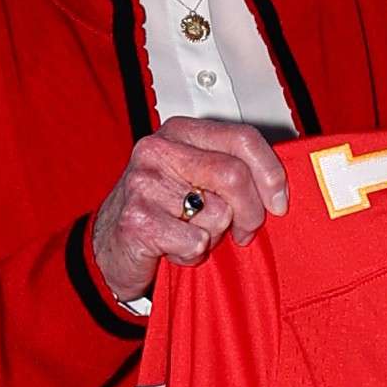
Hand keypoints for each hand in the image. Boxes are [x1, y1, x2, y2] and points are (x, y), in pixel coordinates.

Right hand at [89, 120, 290, 311]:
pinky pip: (195, 242)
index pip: (242, 138)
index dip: (270, 173)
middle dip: (251, 212)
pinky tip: (172, 248)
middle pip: (233, 175)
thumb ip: (231, 170)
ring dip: (214, 236)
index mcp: (180, 131)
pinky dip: (191, 254)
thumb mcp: (196, 178)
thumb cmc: (160, 211)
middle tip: (246, 231)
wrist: (108, 247)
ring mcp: (144, 183)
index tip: (279, 202)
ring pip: (217, 213)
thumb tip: (278, 187)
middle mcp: (159, 149)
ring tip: (189, 232)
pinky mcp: (137, 219)